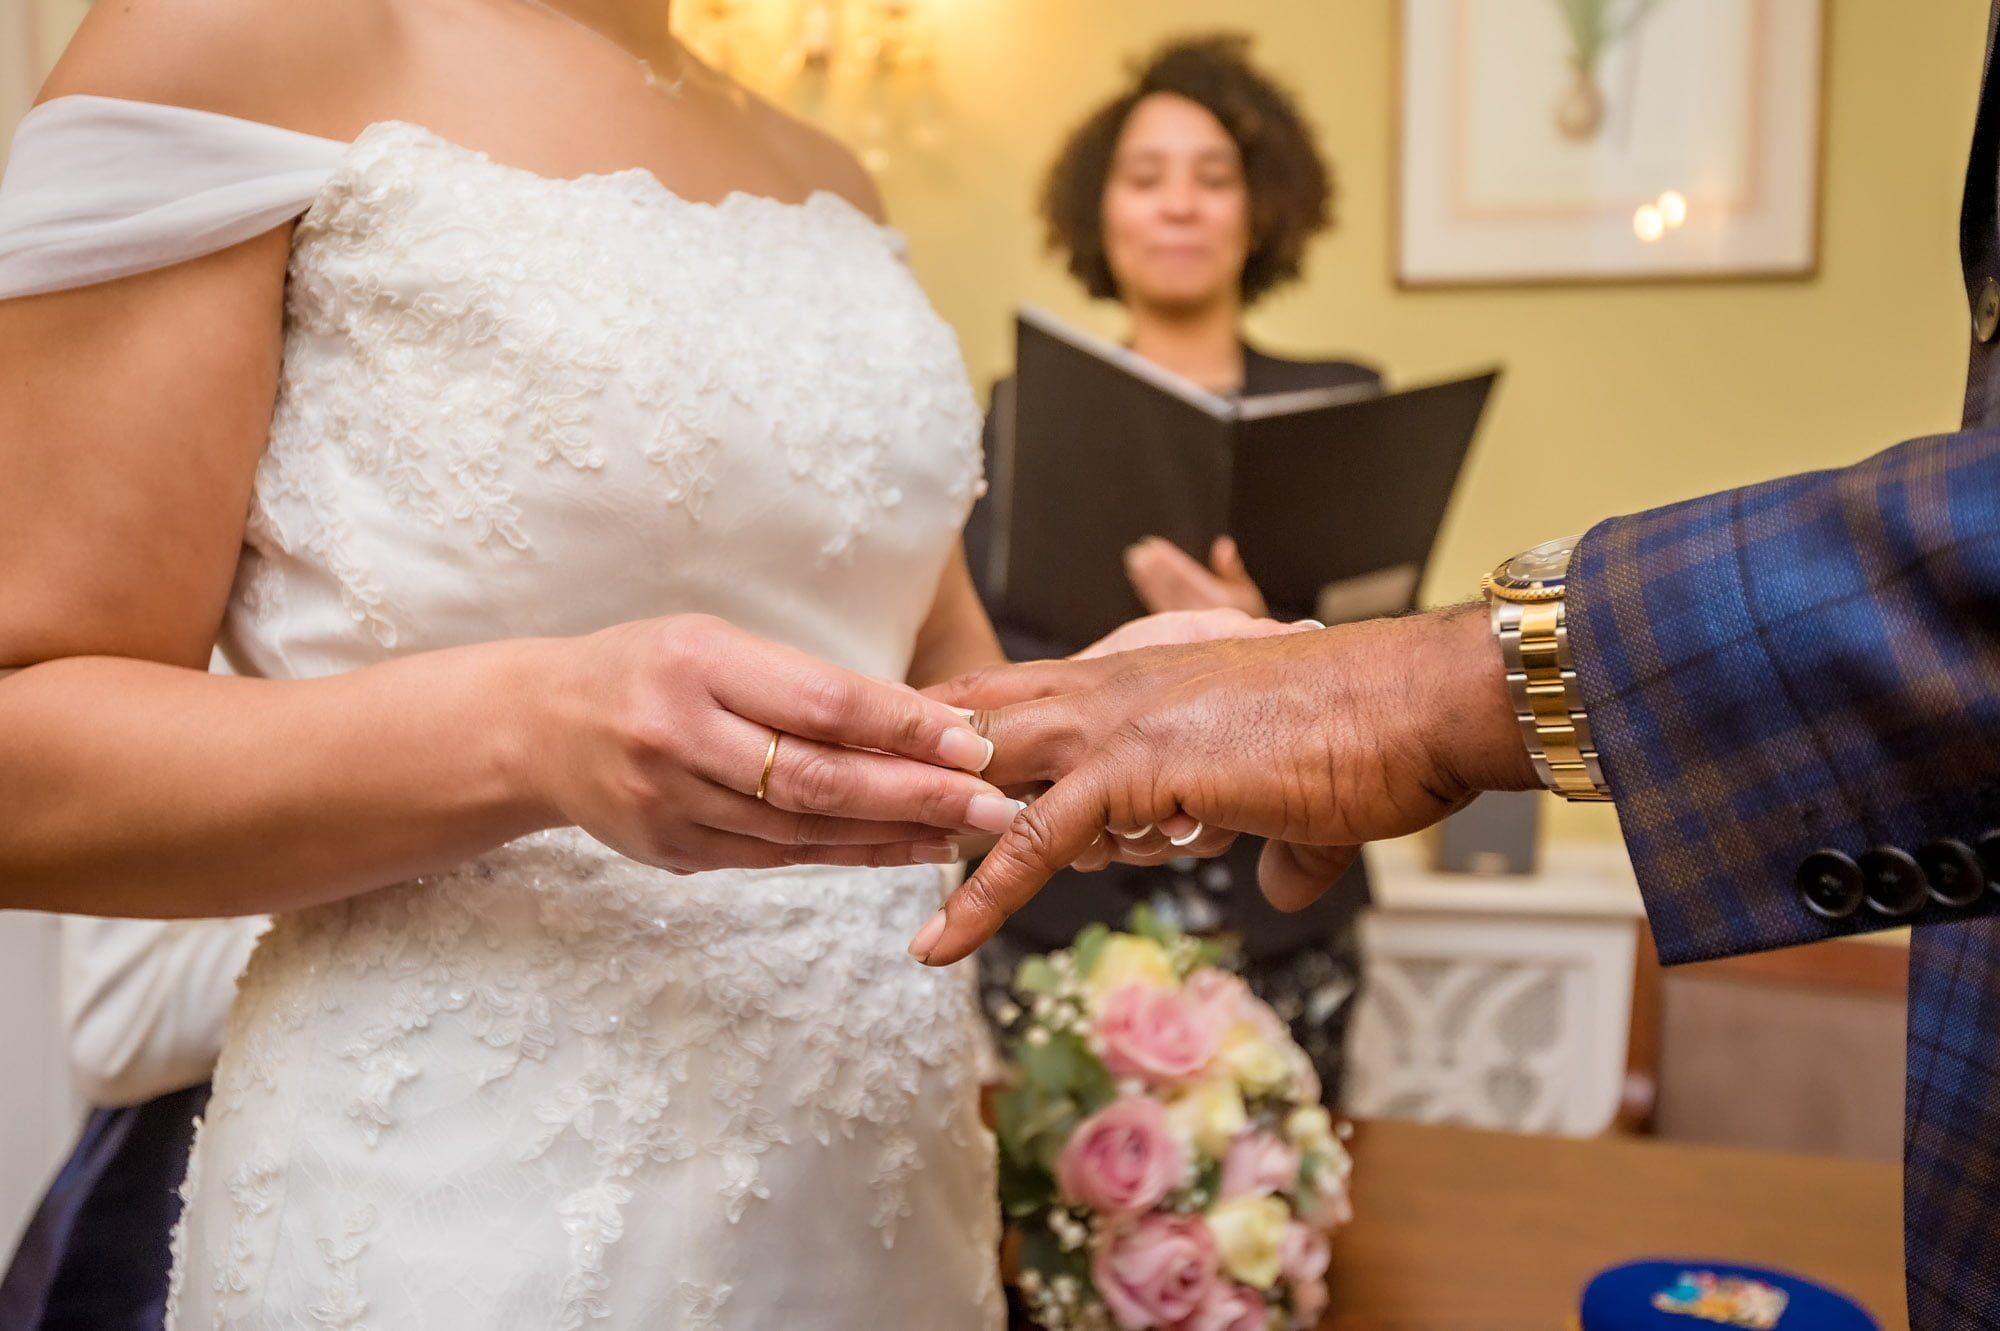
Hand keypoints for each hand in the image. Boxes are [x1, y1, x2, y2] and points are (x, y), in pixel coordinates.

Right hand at [531, 614, 1024, 873]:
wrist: (538, 729)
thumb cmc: (648, 669)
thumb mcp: (715, 644)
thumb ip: (805, 682)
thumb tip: (925, 720)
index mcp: (696, 664)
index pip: (821, 702)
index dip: (903, 726)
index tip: (973, 740)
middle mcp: (679, 737)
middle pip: (820, 779)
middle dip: (919, 795)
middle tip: (994, 805)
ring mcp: (672, 804)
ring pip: (806, 830)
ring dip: (897, 834)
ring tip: (969, 832)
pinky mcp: (674, 853)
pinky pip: (780, 858)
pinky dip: (851, 855)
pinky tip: (907, 850)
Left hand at [906, 605, 1537, 964]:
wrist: (1424, 703)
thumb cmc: (1377, 736)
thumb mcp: (1305, 798)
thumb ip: (1277, 842)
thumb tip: (1276, 886)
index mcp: (1140, 679)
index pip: (1016, 693)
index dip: (956, 732)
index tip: (906, 773)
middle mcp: (1113, 688)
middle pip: (967, 714)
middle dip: (904, 768)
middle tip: (844, 815)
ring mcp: (1118, 725)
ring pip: (980, 768)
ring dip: (919, 824)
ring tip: (861, 877)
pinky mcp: (1139, 772)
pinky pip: (1032, 837)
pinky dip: (978, 892)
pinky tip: (937, 943)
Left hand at [1124, 535, 1269, 617]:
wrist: (1241, 650)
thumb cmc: (1247, 615)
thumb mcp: (1246, 592)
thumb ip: (1232, 569)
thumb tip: (1223, 544)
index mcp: (1215, 599)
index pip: (1188, 577)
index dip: (1170, 562)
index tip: (1155, 546)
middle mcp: (1198, 610)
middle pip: (1172, 585)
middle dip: (1155, 569)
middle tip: (1138, 552)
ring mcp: (1186, 620)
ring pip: (1163, 595)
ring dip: (1148, 578)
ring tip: (1134, 561)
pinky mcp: (1178, 627)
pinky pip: (1160, 604)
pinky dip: (1149, 590)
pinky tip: (1139, 578)